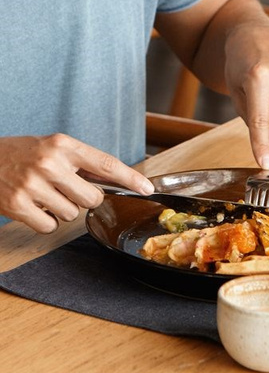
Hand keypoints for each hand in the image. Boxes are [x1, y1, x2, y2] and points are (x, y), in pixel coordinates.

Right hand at [0, 134, 153, 232]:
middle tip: (66, 189)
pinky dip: (46, 222)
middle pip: (92, 198)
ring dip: (63, 209)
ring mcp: (33, 185)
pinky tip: (35, 206)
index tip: (147, 188)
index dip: (130, 178)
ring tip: (46, 194)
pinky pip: (50, 227)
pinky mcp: (17, 205)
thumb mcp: (55, 147)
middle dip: (85, 198)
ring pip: (72, 214)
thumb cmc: (24, 154)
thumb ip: (83, 162)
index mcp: (64, 145)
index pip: (107, 163)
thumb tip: (118, 180)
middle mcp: (50, 164)